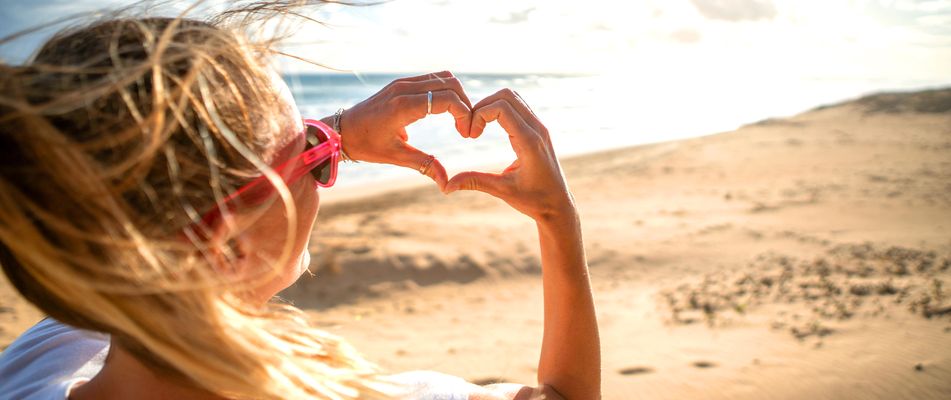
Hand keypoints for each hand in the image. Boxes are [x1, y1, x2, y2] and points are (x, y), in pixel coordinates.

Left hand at [338, 71, 471, 190]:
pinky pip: (432, 79)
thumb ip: (425, 165)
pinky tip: (445, 112)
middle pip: (450, 84)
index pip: (448, 99)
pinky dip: (445, 92)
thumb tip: (447, 184)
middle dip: (465, 104)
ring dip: (456, 96)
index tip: (466, 134)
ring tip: (458, 120)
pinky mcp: (401, 83)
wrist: (342, 131)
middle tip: (465, 128)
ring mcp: (402, 83)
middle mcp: (404, 88)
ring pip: (443, 77)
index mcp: (404, 106)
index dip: (464, 114)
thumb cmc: (366, 144)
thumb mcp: (397, 157)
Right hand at [445, 89, 575, 221]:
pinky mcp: (538, 129)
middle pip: (506, 95)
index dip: (479, 114)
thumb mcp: (502, 191)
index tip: (470, 136)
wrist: (558, 205)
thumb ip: (475, 182)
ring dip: (491, 106)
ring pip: (513, 97)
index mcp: (529, 141)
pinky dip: (500, 110)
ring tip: (478, 127)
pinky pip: (518, 106)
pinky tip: (489, 128)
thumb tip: (446, 187)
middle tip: (471, 129)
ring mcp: (540, 127)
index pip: (501, 107)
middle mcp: (537, 129)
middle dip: (482, 106)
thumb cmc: (534, 200)